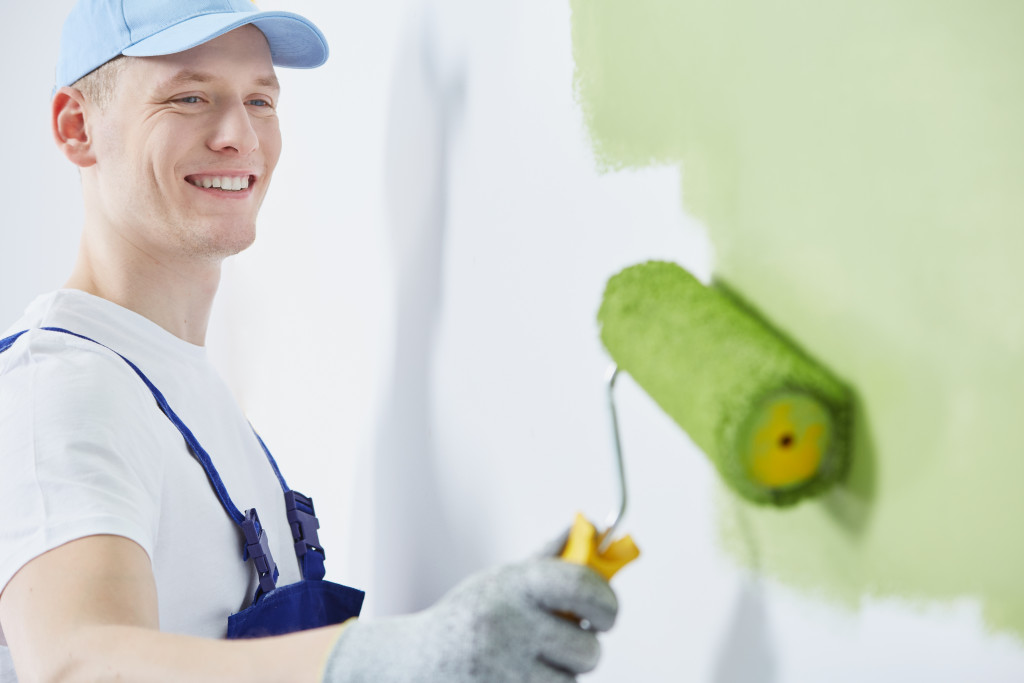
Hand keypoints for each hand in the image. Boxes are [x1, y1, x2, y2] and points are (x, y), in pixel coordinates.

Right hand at [321, 558, 617, 682]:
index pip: (580, 584)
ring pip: (572, 680)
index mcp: (512, 585)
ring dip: (564, 672)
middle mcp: (508, 624)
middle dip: (587, 646)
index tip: (606, 611)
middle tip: (573, 638)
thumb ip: (549, 559)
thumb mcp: (501, 580)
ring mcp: (504, 668)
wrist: (414, 661)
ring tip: (533, 659)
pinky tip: (521, 674)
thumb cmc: (467, 617)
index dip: (607, 599)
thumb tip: (591, 527)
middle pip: (587, 647)